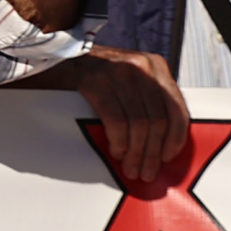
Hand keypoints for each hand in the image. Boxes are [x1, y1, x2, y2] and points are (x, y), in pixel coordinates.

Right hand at [37, 47, 189, 184]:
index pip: (175, 106)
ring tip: (130, 168)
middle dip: (152, 152)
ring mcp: (118, 71)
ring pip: (139, 123)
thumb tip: (164, 143)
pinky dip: (119, 142)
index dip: (175, 137)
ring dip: (136, 153)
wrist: (55, 57)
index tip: (167, 158)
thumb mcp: (129, 80)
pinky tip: (116, 152)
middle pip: (157, 119)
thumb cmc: (95, 76)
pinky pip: (116, 120)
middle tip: (146, 173)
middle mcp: (140, 66)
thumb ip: (148, 100)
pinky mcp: (94, 80)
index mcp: (154, 65)